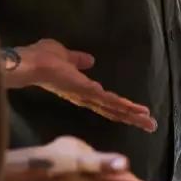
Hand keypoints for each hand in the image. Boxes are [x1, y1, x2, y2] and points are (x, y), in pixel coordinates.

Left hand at [6, 39, 156, 132]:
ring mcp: (86, 96)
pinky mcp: (87, 92)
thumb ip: (77, 59)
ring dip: (132, 115)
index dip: (119, 107)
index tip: (135, 111)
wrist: (30, 63)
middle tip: (150, 125)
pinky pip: (109, 101)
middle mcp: (85, 97)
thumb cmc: (42, 57)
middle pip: (112, 110)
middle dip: (132, 117)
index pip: (104, 101)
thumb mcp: (64, 55)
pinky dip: (124, 106)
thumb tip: (90, 60)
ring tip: (150, 122)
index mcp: (80, 89)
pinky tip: (137, 111)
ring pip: (114, 109)